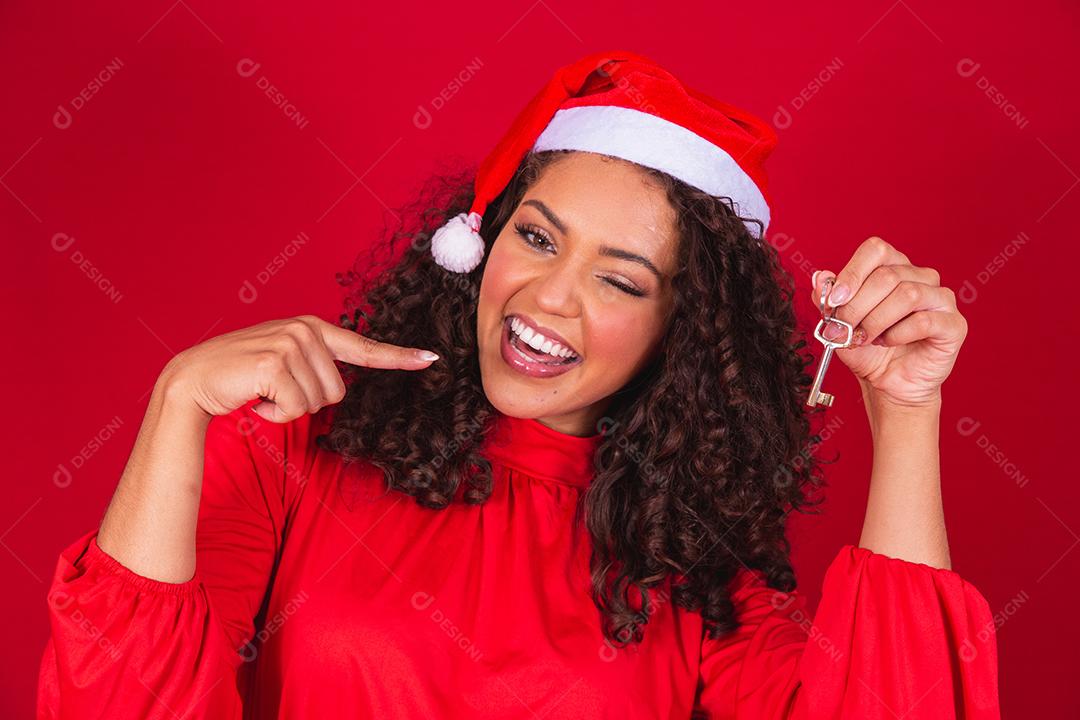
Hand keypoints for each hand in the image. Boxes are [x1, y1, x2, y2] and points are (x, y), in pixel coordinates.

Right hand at [160, 315, 439, 421]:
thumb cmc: (239, 378)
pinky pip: (296, 409)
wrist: (191, 381)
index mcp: (311, 329)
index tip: (430, 359)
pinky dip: (274, 415)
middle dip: (306, 402)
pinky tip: (253, 399)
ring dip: (288, 409)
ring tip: (260, 391)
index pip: (363, 347)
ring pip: (319, 402)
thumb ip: (313, 366)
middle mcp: (304, 330)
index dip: (398, 356)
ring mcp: (289, 343)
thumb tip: (338, 387)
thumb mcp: (282, 364)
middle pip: (338, 392)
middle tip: (272, 390)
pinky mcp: (274, 363)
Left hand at [812, 236, 967, 408]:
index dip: (852, 273)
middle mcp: (921, 277)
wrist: (887, 382)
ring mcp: (941, 299)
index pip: (876, 250)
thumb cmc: (868, 349)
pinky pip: (924, 321)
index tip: (834, 300)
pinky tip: (888, 342)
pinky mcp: (954, 324)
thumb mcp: (839, 323)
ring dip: (876, 321)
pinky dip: (897, 334)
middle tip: (844, 329)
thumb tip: (819, 276)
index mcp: (894, 267)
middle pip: (887, 276)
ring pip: (907, 294)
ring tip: (866, 338)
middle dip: (858, 306)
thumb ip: (828, 299)